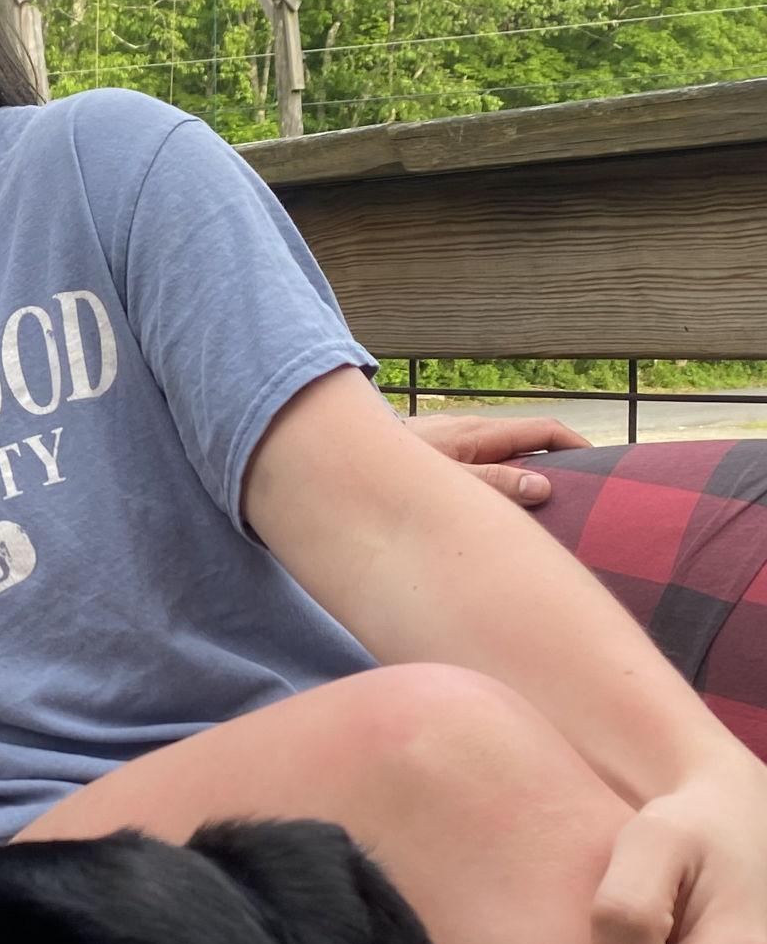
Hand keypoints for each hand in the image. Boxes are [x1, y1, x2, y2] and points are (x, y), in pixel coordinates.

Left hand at [405, 411, 590, 505]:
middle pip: (525, 444)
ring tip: (545, 513)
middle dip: (554, 465)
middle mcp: (469, 433)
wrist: (338, 461)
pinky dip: (497, 484)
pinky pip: (480, 468)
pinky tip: (497, 511)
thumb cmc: (389, 470)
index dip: (576, 444)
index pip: (542, 430)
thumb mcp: (447, 478)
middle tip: (582, 497)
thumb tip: (542, 484)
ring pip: (501, 458)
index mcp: (479, 432)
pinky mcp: (436, 459)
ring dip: (523, 477)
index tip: (604, 465)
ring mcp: (453, 445)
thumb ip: (492, 482)